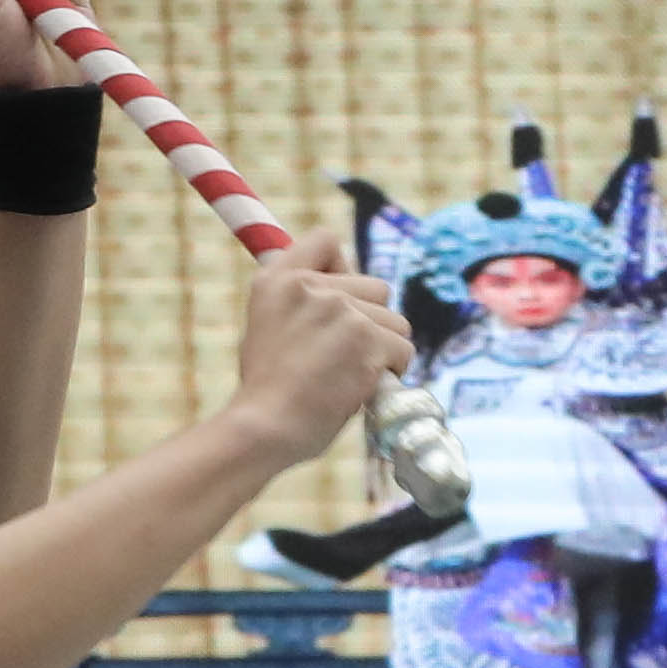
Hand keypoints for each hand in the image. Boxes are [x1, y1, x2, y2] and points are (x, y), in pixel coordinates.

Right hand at [224, 252, 417, 456]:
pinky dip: (392, 371)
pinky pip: (403, 349)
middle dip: (371, 321)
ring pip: (395, 321)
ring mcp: (341, 310)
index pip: (325, 240)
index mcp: (278, 279)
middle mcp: (311, 286)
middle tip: (344, 355)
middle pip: (376, 287)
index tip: (340, 297)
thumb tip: (342, 295)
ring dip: (383, 350)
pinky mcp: (367, 339)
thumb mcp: (265, 326)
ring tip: (351, 375)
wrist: (264, 427)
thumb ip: (298, 301)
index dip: (343, 268)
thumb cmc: (265, 390)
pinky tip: (365, 387)